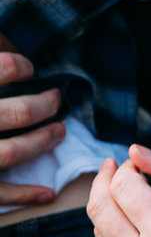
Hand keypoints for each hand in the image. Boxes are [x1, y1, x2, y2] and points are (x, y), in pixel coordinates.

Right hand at [0, 52, 64, 205]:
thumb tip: (6, 42)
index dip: (15, 66)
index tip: (30, 67)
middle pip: (16, 113)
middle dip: (42, 106)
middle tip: (57, 100)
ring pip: (10, 152)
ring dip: (39, 143)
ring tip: (59, 132)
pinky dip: (24, 194)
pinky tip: (48, 192)